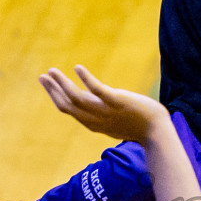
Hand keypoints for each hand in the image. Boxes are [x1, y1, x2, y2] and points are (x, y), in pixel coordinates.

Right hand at [39, 65, 169, 142]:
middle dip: (52, 90)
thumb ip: (102, 115)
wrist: (157, 132)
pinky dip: (86, 79)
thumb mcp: (114, 123)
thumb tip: (97, 100)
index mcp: (93, 123)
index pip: (68, 110)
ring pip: (77, 98)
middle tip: (42, 76)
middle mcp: (95, 119)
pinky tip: (78, 68)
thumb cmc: (138, 126)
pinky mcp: (118, 102)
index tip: (48, 84)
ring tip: (53, 71)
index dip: (55, 97)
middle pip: (67, 105)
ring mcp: (106, 111)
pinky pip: (98, 90)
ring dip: (62, 84)